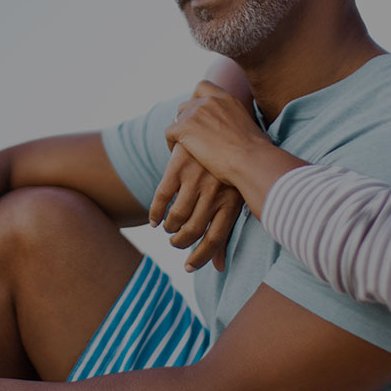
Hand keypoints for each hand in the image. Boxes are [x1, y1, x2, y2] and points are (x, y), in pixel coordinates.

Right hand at [150, 143, 242, 271]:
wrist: (227, 122)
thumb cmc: (233, 169)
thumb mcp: (236, 196)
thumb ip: (226, 231)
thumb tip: (219, 268)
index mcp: (232, 201)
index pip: (215, 240)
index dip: (200, 258)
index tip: (188, 267)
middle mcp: (214, 192)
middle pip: (193, 231)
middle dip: (182, 243)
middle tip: (176, 243)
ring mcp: (196, 178)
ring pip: (176, 217)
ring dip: (170, 229)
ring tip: (169, 229)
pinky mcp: (179, 165)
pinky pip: (162, 196)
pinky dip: (155, 212)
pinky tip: (154, 219)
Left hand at [164, 81, 274, 182]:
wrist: (251, 160)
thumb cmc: (257, 152)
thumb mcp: (254, 128)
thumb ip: (243, 124)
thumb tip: (252, 135)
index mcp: (226, 98)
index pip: (203, 86)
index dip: (196, 99)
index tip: (197, 113)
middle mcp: (209, 101)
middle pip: (186, 104)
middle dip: (186, 118)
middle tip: (190, 136)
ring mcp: (195, 113)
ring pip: (177, 117)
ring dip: (179, 130)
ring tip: (183, 146)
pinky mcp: (184, 127)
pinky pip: (169, 132)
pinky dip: (171, 142)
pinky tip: (179, 154)